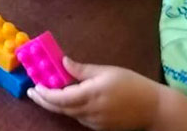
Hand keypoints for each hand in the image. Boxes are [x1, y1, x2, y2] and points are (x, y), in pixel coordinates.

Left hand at [28, 58, 159, 129]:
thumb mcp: (107, 71)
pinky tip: (68, 100)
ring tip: (47, 92)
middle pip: (60, 108)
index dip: (44, 93)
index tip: (34, 86)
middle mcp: (90, 111)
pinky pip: (80, 117)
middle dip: (44, 100)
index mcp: (90, 95)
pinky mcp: (100, 128)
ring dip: (56, 104)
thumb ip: (82, 69)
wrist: (154, 109)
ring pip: (69, 113)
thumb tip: (63, 62)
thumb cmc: (132, 85)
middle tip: (32, 92)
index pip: (60, 98)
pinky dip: (70, 109)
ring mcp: (95, 122)